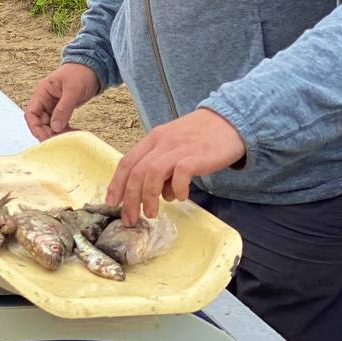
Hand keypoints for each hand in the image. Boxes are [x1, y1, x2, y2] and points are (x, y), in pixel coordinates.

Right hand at [25, 64, 99, 139]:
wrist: (92, 67)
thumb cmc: (80, 72)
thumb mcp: (72, 90)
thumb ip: (63, 109)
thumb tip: (55, 127)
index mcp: (42, 92)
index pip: (31, 113)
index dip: (35, 127)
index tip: (45, 138)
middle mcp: (45, 100)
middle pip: (40, 122)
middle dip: (48, 133)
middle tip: (60, 142)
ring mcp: (53, 105)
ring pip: (50, 125)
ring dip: (57, 133)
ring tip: (68, 139)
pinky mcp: (62, 109)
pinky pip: (59, 123)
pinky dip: (64, 130)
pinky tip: (73, 134)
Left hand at [106, 108, 245, 224]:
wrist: (229, 121)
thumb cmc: (201, 137)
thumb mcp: (174, 146)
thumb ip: (163, 167)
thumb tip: (158, 195)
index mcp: (153, 138)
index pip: (127, 162)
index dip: (116, 184)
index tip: (111, 203)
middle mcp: (161, 141)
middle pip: (136, 172)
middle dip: (129, 198)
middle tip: (130, 219)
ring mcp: (178, 148)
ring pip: (152, 174)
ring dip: (148, 197)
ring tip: (151, 214)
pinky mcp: (196, 155)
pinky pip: (180, 174)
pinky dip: (176, 189)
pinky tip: (181, 197)